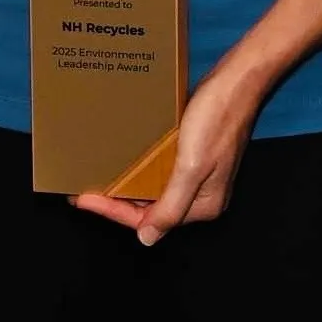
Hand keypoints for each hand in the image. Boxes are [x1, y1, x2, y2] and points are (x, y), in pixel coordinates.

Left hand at [72, 59, 264, 242]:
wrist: (237, 81)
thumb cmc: (216, 120)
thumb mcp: (192, 167)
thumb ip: (171, 206)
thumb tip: (148, 240)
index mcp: (203, 205)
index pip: (150, 220)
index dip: (113, 211)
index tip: (83, 199)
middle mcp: (201, 194)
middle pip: (151, 206)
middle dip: (117, 199)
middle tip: (84, 188)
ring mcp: (198, 172)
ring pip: (154, 187)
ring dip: (127, 183)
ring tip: (98, 174)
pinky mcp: (194, 152)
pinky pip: (161, 168)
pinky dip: (141, 167)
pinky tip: (125, 156)